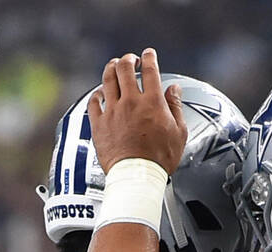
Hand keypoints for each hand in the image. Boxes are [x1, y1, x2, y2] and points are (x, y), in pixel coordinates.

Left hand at [87, 49, 187, 174]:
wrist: (136, 176)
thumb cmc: (159, 159)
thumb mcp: (179, 132)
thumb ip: (175, 107)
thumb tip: (174, 90)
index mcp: (152, 102)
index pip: (150, 70)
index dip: (149, 57)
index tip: (149, 54)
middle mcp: (130, 102)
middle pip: (124, 68)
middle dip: (128, 59)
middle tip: (131, 59)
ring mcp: (112, 111)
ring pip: (107, 79)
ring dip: (111, 68)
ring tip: (114, 65)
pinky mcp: (99, 124)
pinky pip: (93, 101)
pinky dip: (97, 93)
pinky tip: (99, 92)